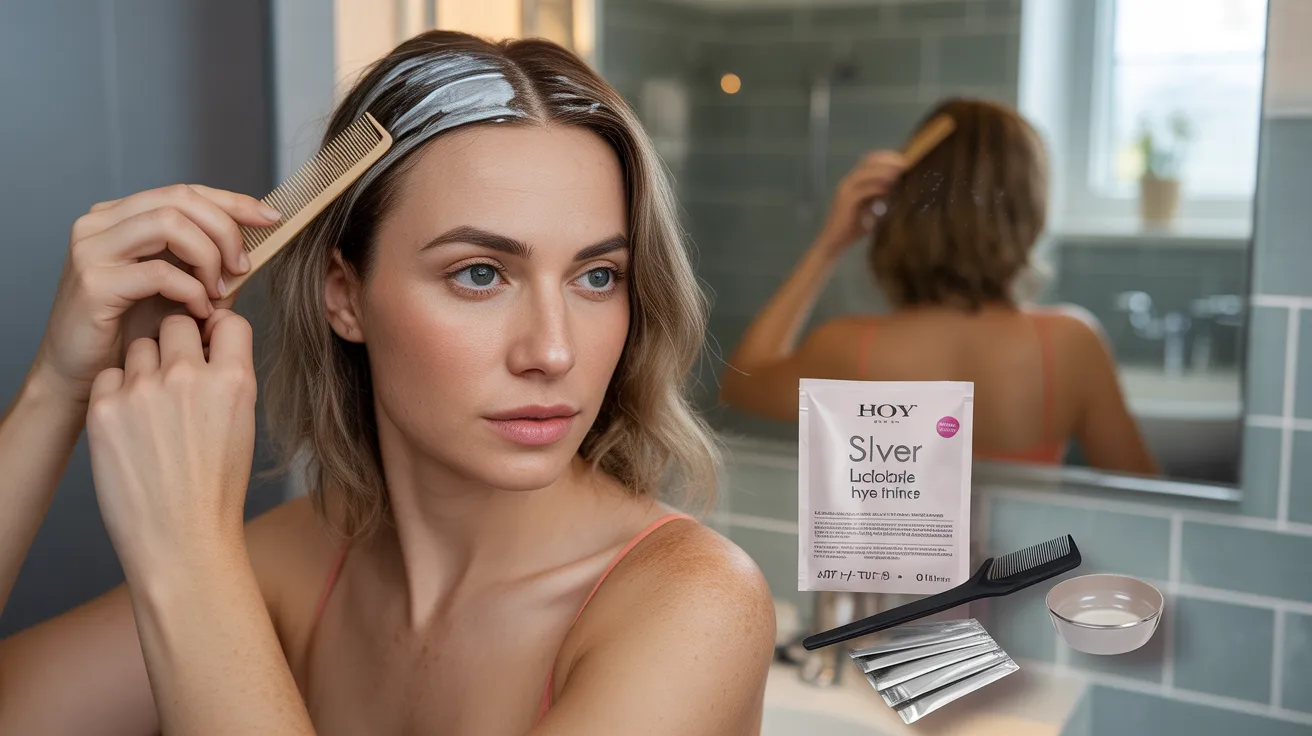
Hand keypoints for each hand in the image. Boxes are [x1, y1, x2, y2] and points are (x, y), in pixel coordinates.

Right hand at [32, 184, 279, 403]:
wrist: (84, 375)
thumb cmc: (131, 333)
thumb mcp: (181, 288)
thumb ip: (211, 264)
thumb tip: (258, 245)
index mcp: (121, 216)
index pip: (185, 191)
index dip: (232, 201)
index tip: (271, 218)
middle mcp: (100, 223)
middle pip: (180, 200)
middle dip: (225, 230)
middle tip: (243, 266)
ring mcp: (91, 249)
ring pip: (170, 225)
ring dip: (209, 257)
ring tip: (220, 291)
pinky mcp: (93, 282)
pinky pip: (159, 272)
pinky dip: (192, 290)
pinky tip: (200, 312)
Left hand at [85, 310, 256, 579]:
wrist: (181, 538)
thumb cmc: (215, 487)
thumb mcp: (242, 423)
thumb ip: (227, 377)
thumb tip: (209, 340)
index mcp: (233, 381)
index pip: (228, 320)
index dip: (218, 331)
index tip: (211, 347)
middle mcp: (189, 378)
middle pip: (177, 324)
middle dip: (178, 344)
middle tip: (178, 379)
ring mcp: (142, 391)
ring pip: (140, 347)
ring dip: (146, 368)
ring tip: (153, 411)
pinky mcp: (104, 408)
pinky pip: (110, 375)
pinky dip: (118, 392)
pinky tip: (131, 425)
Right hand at [814, 151, 905, 253]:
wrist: (833, 243)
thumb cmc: (853, 228)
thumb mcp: (870, 208)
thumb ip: (880, 196)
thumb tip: (901, 185)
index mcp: (853, 181)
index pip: (870, 160)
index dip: (887, 157)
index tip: (905, 159)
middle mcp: (848, 181)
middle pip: (868, 161)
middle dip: (888, 160)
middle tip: (905, 163)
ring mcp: (845, 190)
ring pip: (866, 172)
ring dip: (884, 170)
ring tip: (900, 172)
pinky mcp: (846, 200)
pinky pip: (864, 189)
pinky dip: (878, 187)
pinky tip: (890, 189)